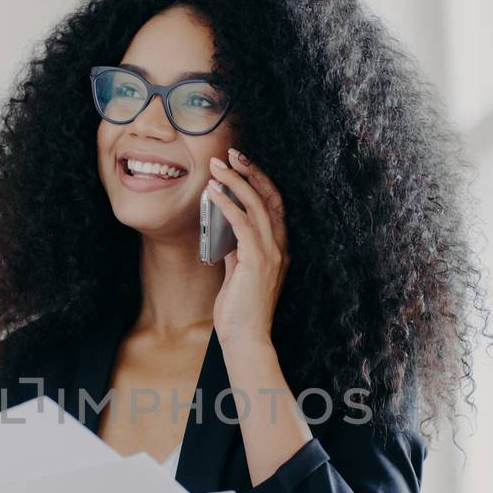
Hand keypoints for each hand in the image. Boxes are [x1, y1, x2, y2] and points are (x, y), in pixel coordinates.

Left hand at [207, 146, 288, 348]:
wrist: (246, 338)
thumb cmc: (240, 310)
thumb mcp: (238, 272)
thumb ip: (236, 249)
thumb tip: (224, 226)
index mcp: (278, 248)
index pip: (274, 204)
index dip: (260, 180)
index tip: (242, 164)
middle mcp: (279, 246)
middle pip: (269, 197)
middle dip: (250, 171)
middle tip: (230, 154)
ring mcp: (271, 253)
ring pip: (256, 205)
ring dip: (235, 181)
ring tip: (217, 166)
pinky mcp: (256, 261)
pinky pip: (242, 223)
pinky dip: (227, 204)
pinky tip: (213, 192)